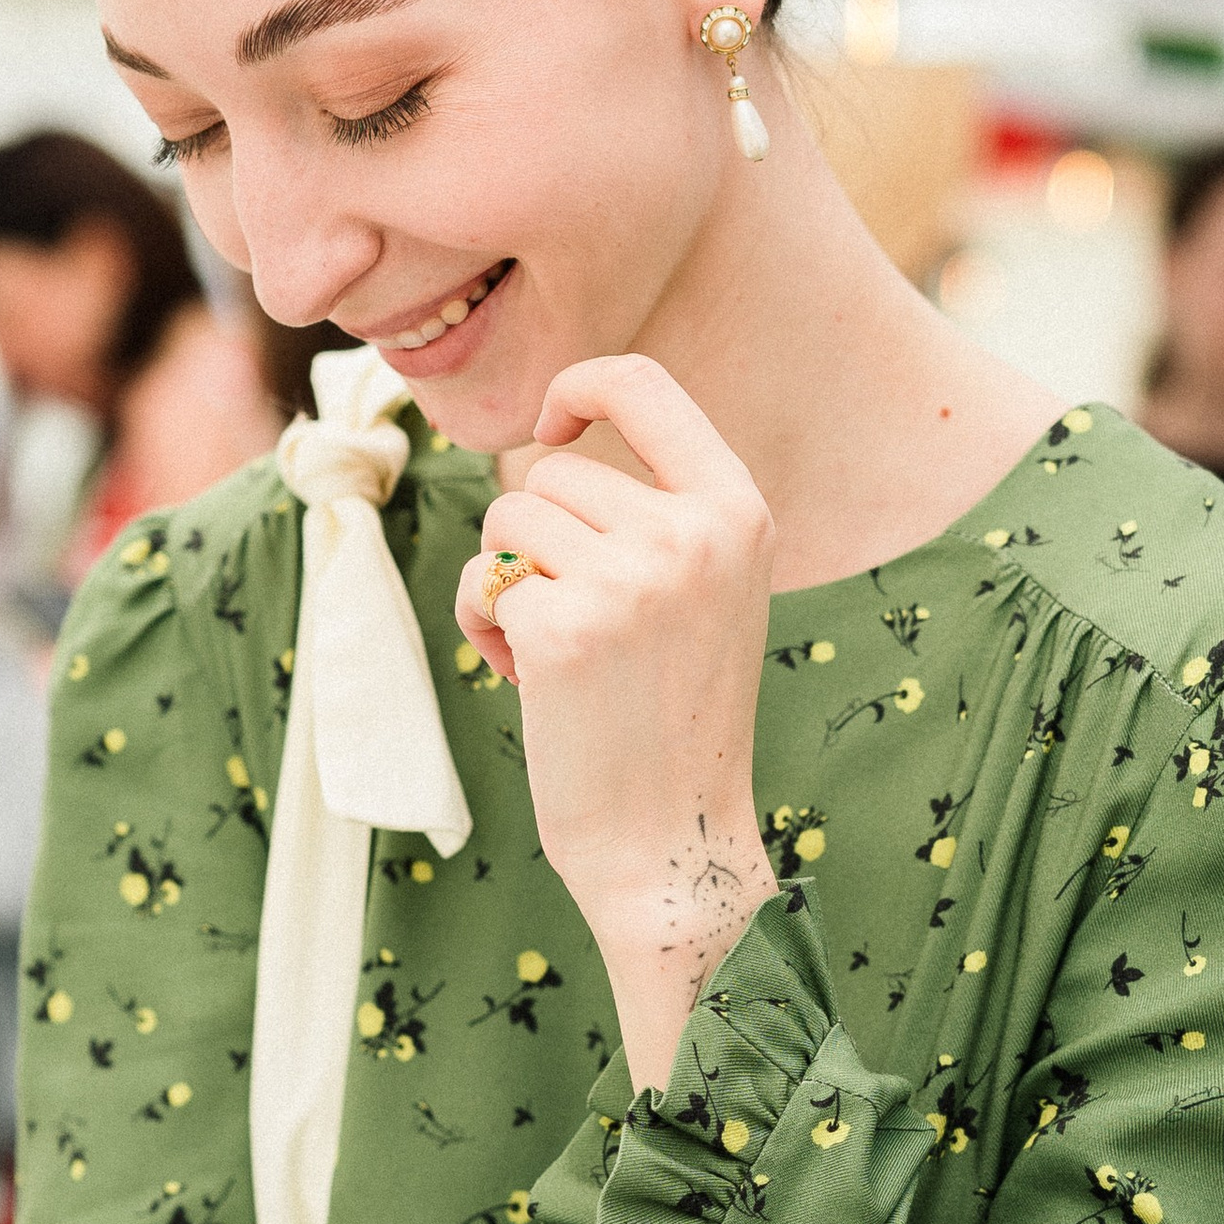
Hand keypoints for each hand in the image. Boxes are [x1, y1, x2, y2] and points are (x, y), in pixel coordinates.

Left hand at [456, 354, 775, 1090]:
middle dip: (537, 538)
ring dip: (508, 581)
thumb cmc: (674, 716)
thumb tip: (551, 434)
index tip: (552, 424)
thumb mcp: (704, 589)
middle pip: (553, 471)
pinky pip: (484, 582)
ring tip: (558, 653)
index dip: (579, 386)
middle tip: (577, 620)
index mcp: (739, 512)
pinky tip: (531, 682)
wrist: (668, 841)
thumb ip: (659, 509)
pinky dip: (486, 627)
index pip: (644, 382)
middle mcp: (692, 533)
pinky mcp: (561, 626)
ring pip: (509, 522)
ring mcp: (628, 578)